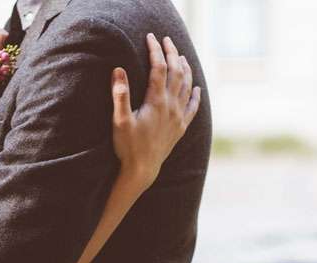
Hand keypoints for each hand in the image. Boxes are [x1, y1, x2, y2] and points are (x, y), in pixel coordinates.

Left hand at [0, 29, 9, 121]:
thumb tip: (3, 36)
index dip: (5, 38)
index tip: (11, 49)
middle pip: (2, 40)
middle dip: (8, 48)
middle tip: (9, 62)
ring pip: (6, 49)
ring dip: (9, 57)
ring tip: (6, 70)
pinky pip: (7, 58)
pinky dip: (10, 63)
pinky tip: (8, 72)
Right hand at [111, 34, 201, 191]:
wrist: (142, 170)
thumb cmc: (128, 147)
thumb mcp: (119, 121)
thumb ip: (120, 95)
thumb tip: (118, 70)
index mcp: (156, 102)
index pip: (159, 68)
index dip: (155, 51)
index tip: (151, 37)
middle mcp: (171, 107)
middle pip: (176, 73)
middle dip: (172, 54)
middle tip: (167, 40)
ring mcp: (178, 117)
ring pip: (187, 87)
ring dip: (185, 69)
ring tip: (182, 57)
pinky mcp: (180, 128)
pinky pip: (193, 108)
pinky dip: (196, 96)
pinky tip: (198, 88)